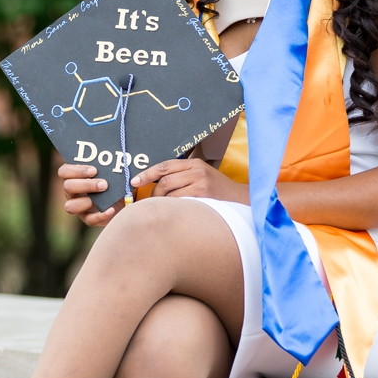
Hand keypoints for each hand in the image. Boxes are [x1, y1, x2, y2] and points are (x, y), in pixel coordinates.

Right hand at [59, 163, 121, 228]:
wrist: (130, 198)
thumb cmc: (118, 180)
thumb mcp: (115, 171)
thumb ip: (113, 165)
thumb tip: (120, 159)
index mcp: (75, 176)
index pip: (64, 172)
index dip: (75, 170)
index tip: (94, 170)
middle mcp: (73, 192)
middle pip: (67, 187)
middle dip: (85, 185)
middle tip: (105, 184)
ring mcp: (79, 206)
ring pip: (70, 206)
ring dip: (87, 201)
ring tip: (105, 197)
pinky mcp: (89, 219)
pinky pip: (89, 220)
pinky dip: (101, 215)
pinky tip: (112, 209)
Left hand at [133, 156, 247, 203]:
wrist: (243, 201)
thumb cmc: (219, 192)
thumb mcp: (203, 176)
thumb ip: (183, 176)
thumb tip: (157, 184)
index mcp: (195, 163)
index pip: (165, 166)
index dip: (147, 174)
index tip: (134, 181)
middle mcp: (197, 171)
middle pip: (164, 181)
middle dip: (153, 194)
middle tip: (150, 203)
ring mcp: (200, 183)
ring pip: (169, 194)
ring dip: (162, 203)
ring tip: (164, 210)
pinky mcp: (203, 196)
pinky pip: (178, 203)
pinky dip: (172, 209)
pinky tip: (174, 214)